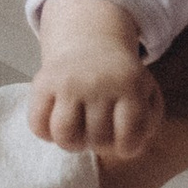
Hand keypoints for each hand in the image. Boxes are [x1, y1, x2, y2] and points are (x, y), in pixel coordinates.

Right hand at [31, 43, 164, 159]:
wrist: (90, 39)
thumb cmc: (120, 78)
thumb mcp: (146, 90)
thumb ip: (149, 120)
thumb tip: (132, 146)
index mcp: (130, 85)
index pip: (129, 137)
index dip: (127, 148)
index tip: (123, 143)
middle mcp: (98, 82)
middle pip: (97, 140)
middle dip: (99, 144)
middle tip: (99, 133)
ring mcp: (69, 82)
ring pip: (64, 136)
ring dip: (72, 144)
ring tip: (78, 135)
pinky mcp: (43, 82)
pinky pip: (38, 125)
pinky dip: (45, 133)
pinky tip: (56, 125)